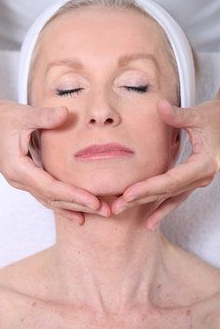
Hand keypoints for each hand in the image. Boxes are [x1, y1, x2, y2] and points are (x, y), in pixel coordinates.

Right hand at [0, 98, 110, 222]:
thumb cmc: (2, 117)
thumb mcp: (23, 114)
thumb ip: (45, 116)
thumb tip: (66, 113)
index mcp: (19, 168)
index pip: (51, 188)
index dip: (74, 196)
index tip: (95, 201)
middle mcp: (19, 180)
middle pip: (53, 200)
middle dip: (80, 206)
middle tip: (106, 212)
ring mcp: (21, 182)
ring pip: (50, 201)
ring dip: (73, 208)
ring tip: (96, 214)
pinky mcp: (26, 178)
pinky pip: (46, 195)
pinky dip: (62, 204)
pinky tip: (76, 212)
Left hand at [111, 88, 219, 229]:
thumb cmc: (215, 119)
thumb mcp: (199, 115)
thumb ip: (179, 115)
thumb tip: (160, 106)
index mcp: (203, 164)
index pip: (171, 181)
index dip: (148, 188)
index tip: (128, 193)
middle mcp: (202, 177)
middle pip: (166, 193)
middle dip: (140, 200)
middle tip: (117, 206)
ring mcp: (198, 181)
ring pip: (169, 198)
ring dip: (146, 206)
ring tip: (124, 211)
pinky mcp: (193, 181)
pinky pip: (175, 198)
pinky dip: (162, 208)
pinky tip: (149, 221)